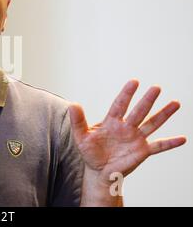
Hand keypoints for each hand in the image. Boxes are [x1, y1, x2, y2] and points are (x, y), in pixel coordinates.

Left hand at [69, 79, 185, 183]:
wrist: (99, 171)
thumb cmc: (90, 152)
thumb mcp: (81, 137)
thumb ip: (78, 121)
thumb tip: (73, 104)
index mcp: (111, 121)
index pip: (120, 104)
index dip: (127, 94)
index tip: (134, 81)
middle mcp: (126, 127)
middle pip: (139, 111)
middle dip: (147, 100)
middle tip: (156, 87)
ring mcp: (136, 138)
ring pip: (152, 124)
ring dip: (163, 114)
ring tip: (175, 103)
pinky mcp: (143, 151)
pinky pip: (159, 146)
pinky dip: (170, 143)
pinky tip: (182, 139)